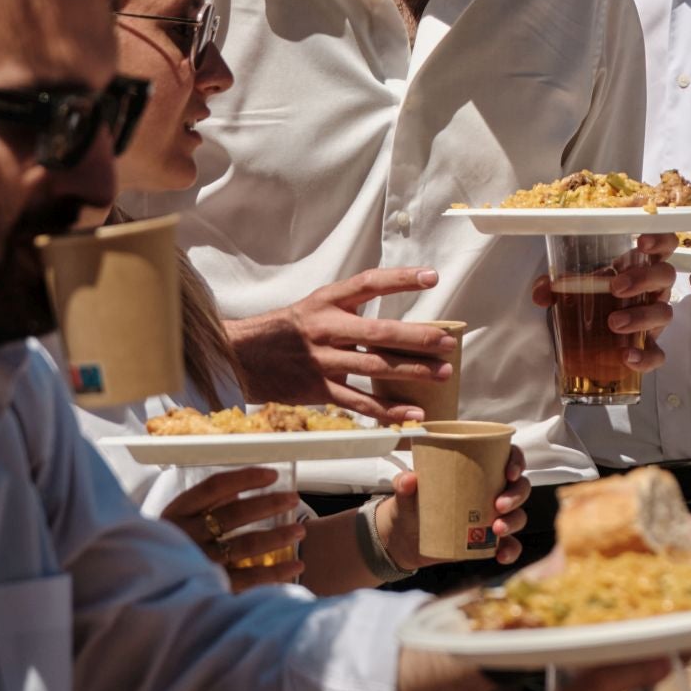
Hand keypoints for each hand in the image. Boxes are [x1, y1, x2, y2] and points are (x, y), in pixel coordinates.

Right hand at [160, 466, 305, 590]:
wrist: (138, 590)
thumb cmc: (163, 550)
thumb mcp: (175, 522)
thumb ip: (204, 505)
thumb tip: (237, 491)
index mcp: (176, 513)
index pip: (214, 486)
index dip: (245, 478)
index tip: (272, 474)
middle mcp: (186, 536)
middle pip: (234, 514)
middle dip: (268, 504)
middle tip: (294, 498)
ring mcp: (197, 563)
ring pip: (244, 546)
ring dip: (277, 536)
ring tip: (300, 530)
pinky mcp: (209, 589)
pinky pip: (248, 579)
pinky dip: (275, 573)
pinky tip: (296, 565)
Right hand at [228, 267, 459, 420]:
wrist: (243, 356)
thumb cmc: (289, 330)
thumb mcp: (317, 306)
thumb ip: (352, 309)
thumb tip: (400, 322)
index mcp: (327, 301)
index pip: (368, 283)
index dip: (400, 279)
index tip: (431, 277)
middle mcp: (326, 328)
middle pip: (378, 331)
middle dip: (416, 337)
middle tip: (447, 342)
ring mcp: (322, 360)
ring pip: (372, 367)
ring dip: (411, 372)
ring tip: (442, 374)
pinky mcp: (318, 390)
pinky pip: (358, 402)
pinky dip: (387, 411)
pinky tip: (412, 413)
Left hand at [384, 446, 531, 570]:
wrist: (404, 539)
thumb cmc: (411, 505)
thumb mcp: (405, 493)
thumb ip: (404, 484)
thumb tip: (408, 479)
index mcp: (477, 470)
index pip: (507, 458)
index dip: (516, 461)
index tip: (509, 472)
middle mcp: (491, 491)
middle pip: (519, 487)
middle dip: (516, 495)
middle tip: (499, 505)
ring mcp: (492, 516)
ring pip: (518, 515)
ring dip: (514, 521)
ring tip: (497, 529)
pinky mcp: (488, 541)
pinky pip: (509, 545)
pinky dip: (510, 550)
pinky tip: (501, 555)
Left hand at [529, 232, 676, 372]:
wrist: (587, 342)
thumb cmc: (590, 304)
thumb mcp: (572, 290)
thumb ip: (554, 287)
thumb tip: (542, 291)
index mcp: (637, 267)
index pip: (662, 245)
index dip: (659, 239)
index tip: (642, 242)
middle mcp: (651, 290)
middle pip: (665, 275)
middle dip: (643, 278)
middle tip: (616, 288)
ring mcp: (653, 319)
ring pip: (664, 312)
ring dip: (640, 316)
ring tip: (613, 323)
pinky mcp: (650, 348)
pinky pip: (658, 353)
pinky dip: (645, 356)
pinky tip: (627, 357)